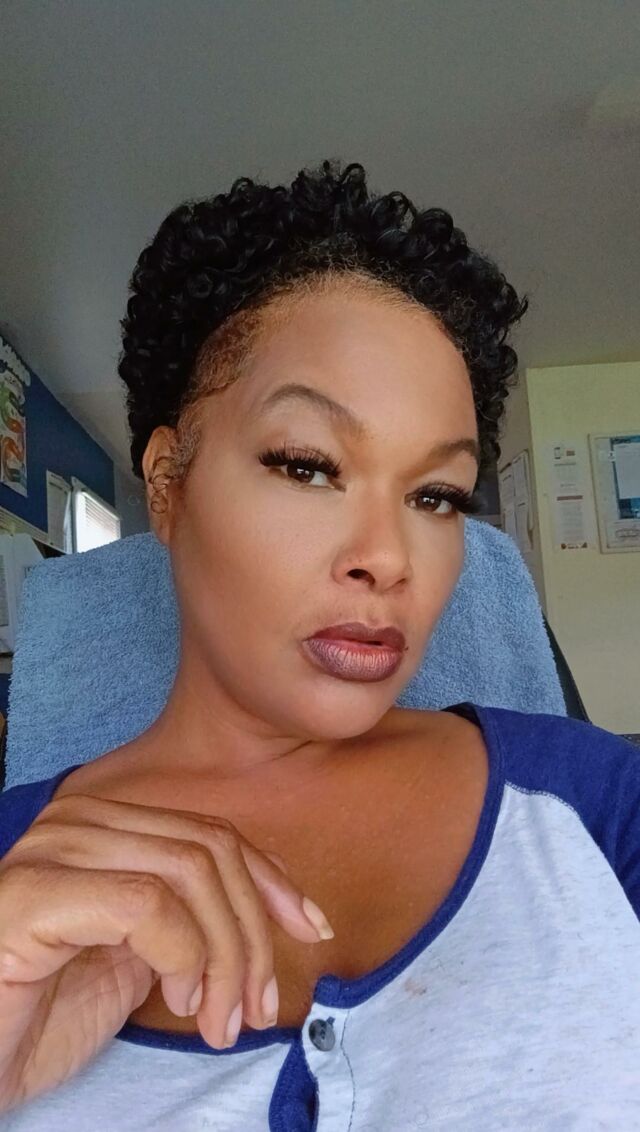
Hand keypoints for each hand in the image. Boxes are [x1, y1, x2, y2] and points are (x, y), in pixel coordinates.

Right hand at [0, 791, 332, 1113]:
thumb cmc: (43, 1014)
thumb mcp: (142, 957)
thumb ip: (191, 917)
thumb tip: (277, 910)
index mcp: (104, 826)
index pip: (212, 834)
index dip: (271, 882)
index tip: (312, 930)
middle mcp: (78, 821)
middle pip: (209, 851)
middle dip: (252, 933)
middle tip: (256, 1007)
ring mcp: (52, 850)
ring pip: (188, 873)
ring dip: (226, 955)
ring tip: (221, 1021)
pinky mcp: (34, 893)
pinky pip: (145, 904)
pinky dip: (184, 955)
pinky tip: (180, 1000)